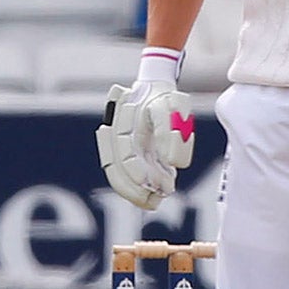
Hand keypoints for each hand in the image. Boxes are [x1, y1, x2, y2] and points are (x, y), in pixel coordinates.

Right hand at [95, 49, 193, 209]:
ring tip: (155, 201)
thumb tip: (170, 163)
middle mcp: (118, 140)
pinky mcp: (131, 154)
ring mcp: (122, 148)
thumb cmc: (163, 98)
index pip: (125, 157)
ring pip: (120, 176)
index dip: (138, 174)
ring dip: (135, 192)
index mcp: (123, 127)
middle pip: (117, 171)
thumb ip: (169, 133)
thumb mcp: (171, 109)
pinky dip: (141, 187)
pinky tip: (158, 192)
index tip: (155, 185)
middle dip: (134, 191)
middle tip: (155, 200)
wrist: (154, 88)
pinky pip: (129, 175)